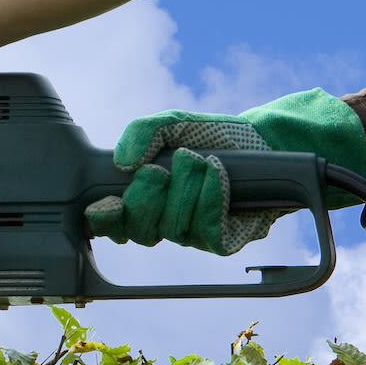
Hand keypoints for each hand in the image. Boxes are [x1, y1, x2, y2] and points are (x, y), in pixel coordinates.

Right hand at [84, 91, 365, 254]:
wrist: (260, 141)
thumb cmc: (210, 136)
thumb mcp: (172, 123)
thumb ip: (141, 132)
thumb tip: (122, 162)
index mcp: (140, 198)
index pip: (109, 224)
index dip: (104, 219)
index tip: (109, 201)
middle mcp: (161, 222)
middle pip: (139, 231)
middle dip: (148, 197)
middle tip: (160, 169)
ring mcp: (190, 234)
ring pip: (173, 229)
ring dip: (186, 188)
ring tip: (200, 160)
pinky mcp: (220, 240)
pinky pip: (206, 231)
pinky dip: (210, 198)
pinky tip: (217, 174)